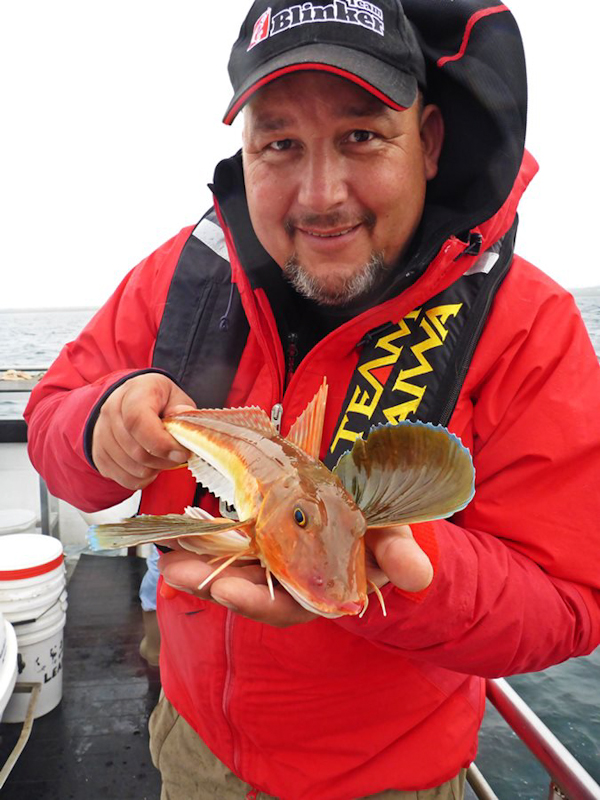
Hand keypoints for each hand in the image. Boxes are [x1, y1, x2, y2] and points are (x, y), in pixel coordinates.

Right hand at [92, 373, 195, 489]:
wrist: (130, 403)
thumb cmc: (158, 400)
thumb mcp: (176, 397)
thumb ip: (182, 410)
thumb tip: (184, 423)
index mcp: (134, 392)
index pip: (137, 421)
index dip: (161, 443)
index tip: (181, 453)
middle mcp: (111, 410)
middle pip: (136, 450)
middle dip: (164, 460)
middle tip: (178, 456)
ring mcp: (101, 434)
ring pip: (132, 468)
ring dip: (155, 469)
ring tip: (163, 457)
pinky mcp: (99, 455)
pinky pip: (125, 479)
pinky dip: (144, 478)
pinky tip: (151, 465)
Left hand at [158, 524, 432, 626]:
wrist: (378, 520)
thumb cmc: (386, 536)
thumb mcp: (397, 542)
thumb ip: (402, 556)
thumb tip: (415, 573)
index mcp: (322, 592)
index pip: (286, 607)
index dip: (256, 601)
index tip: (225, 588)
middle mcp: (293, 585)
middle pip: (246, 591)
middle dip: (208, 582)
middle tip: (173, 571)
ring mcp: (275, 565)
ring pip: (232, 569)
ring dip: (198, 563)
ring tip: (164, 554)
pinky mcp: (265, 543)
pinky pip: (232, 545)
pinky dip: (208, 541)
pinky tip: (179, 534)